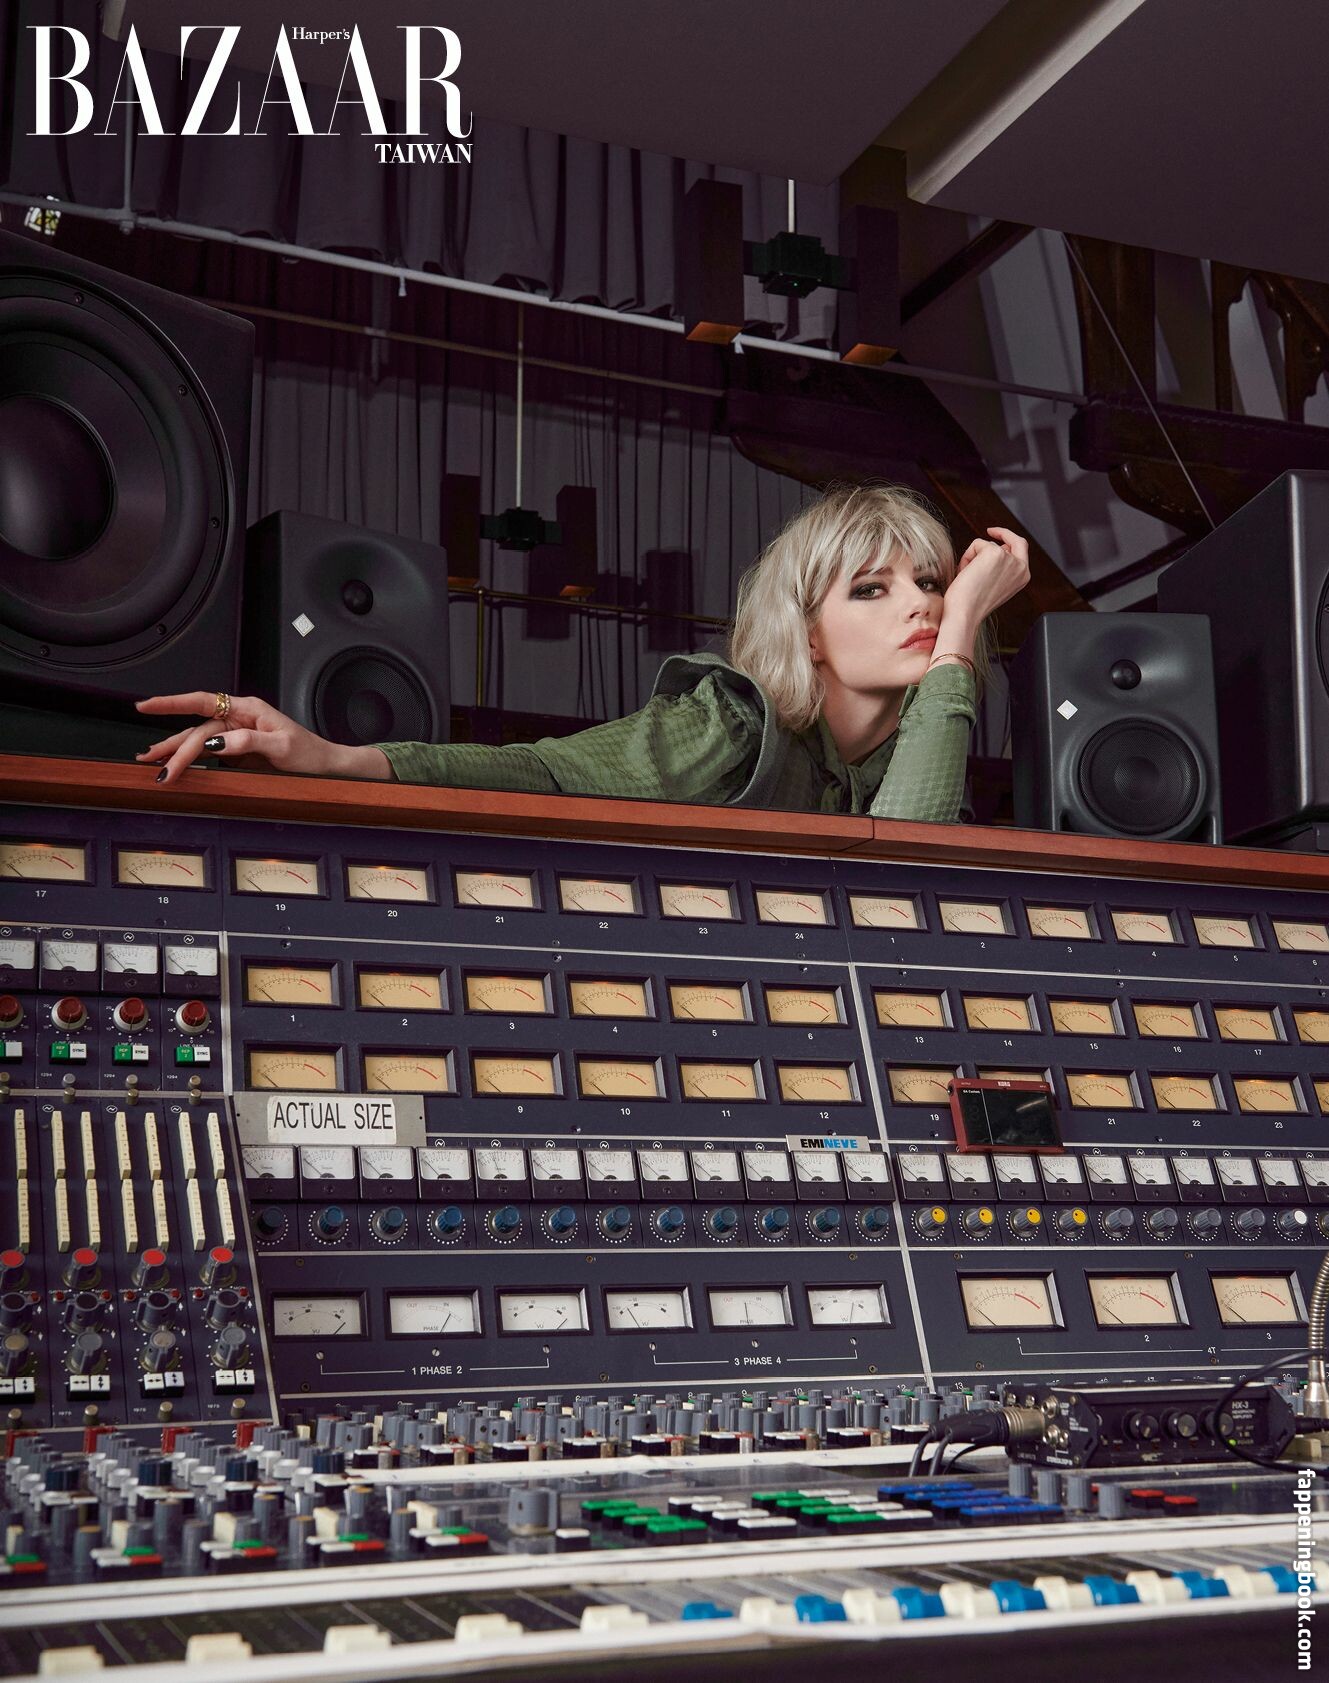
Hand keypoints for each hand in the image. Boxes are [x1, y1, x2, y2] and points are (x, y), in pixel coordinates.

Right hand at [134, 692, 387, 784]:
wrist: (324, 766)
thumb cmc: (308, 753)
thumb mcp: (282, 746)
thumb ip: (248, 741)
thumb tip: (216, 742)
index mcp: (247, 709)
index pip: (203, 702)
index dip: (172, 703)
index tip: (147, 705)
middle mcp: (238, 718)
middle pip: (197, 729)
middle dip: (173, 745)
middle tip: (155, 764)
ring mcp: (235, 735)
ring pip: (198, 741)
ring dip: (175, 751)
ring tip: (152, 763)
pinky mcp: (236, 751)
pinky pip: (207, 753)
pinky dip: (190, 759)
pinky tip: (175, 765)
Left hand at [943, 526, 1030, 625]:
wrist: (964, 613)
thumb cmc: (971, 604)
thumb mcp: (993, 585)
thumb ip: (999, 568)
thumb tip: (992, 548)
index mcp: (1023, 577)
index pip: (1021, 549)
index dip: (1010, 539)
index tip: (997, 534)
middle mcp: (1021, 567)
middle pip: (1014, 540)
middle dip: (1001, 533)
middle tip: (990, 531)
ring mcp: (1009, 559)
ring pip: (989, 545)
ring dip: (974, 557)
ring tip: (967, 576)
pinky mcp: (995, 553)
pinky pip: (977, 544)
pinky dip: (967, 556)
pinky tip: (965, 572)